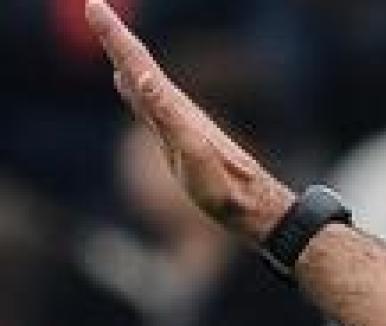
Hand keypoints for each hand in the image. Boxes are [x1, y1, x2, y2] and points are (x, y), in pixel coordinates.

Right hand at [84, 0, 293, 241]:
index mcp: (174, 109)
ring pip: (142, 81)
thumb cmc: (223, 188)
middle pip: (138, 65)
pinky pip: (148, 102)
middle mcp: (175, 110)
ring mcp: (177, 123)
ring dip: (123, 57)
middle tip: (96, 8)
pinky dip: (133, 85)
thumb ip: (168, 116)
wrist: (252, 207)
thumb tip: (143, 77)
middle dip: (115, 38)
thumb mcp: (192, 153)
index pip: (139, 65)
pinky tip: (126, 80)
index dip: (115, 37)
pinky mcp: (178, 138)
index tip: (96, 6)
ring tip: (108, 36)